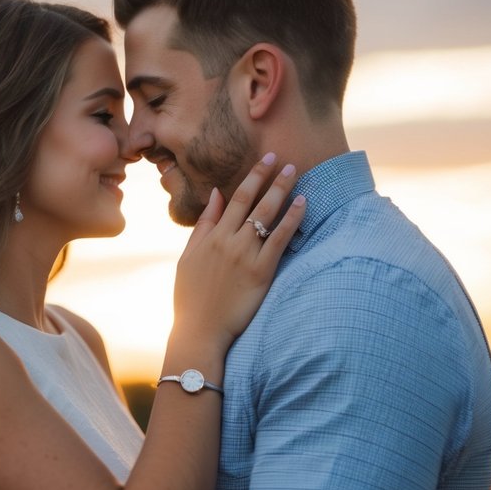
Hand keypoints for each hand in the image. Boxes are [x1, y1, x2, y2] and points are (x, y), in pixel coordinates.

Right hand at [172, 153, 304, 346]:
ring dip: (282, 191)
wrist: (200, 330)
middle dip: (269, 177)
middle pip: (252, 201)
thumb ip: (203, 226)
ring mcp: (245, 255)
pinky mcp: (261, 272)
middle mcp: (228, 241)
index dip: (252, 177)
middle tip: (283, 158)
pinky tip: (302, 205)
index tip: (265, 160)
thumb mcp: (188, 258)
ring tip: (295, 173)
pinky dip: (292, 220)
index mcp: (211, 237)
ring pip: (266, 215)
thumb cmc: (191, 298)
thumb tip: (216, 197)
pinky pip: (280, 240)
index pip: (234, 199)